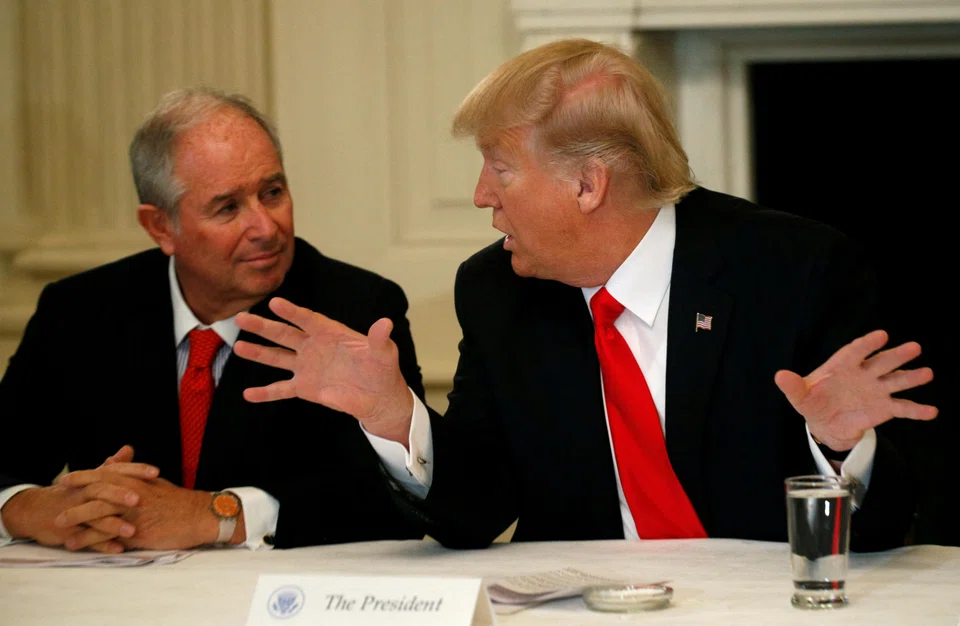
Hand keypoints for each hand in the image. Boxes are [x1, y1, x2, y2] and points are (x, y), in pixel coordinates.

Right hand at [0, 455, 154, 552]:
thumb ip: (112, 466)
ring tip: (133, 530)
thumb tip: (128, 449)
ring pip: (94, 517)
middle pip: (100, 490)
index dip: (134, 470)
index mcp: (92, 479)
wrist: (35, 510)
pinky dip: (102, 544)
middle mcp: (82, 493)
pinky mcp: (68, 532)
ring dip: (113, 524)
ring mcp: (74, 513)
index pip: (114, 471)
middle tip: (139, 499)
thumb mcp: (90, 478)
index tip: (156, 472)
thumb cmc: (71, 493)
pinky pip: (86, 539)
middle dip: (119, 494)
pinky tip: (119, 549)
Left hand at [58, 469, 215, 549]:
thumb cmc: (179, 502)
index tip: (66, 479)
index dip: (83, 476)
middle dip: (74, 497)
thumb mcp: (156, 484)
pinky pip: (107, 534)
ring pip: (98, 512)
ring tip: (60, 526)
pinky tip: (76, 544)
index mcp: (137, 480)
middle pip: (96, 491)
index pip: (105, 474)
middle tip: (56, 502)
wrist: (200, 516)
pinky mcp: (136, 530)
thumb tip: (123, 469)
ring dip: (76, 518)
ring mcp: (133, 511)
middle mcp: (132, 492)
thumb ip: (136, 477)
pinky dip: (89, 539)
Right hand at [234, 297, 413, 442]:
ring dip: (258, 353)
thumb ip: (379, 338)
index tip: (275, 303)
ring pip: (277, 358)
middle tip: (241, 317)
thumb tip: (385, 323)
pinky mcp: (305, 388)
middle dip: (263, 326)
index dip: (292, 312)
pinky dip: (265, 392)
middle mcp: (314, 346)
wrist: (378, 396)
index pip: (308, 319)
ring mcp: (307, 367)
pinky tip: (248, 394)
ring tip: (237, 348)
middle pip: (284, 334)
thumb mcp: (383, 353)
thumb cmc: (382, 369)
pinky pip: (282, 389)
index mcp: (330, 333)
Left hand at [775, 330, 937, 450]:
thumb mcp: (800, 396)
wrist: (824, 422)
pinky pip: (903, 408)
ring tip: (927, 373)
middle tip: (914, 347)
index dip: (867, 343)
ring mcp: (876, 389)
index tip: (881, 335)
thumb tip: (779, 376)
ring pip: (896, 380)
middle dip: (897, 355)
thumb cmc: (813, 401)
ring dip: (912, 377)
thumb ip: (792, 386)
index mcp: (842, 365)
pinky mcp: (884, 408)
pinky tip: (932, 412)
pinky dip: (917, 410)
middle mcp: (863, 373)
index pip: (855, 351)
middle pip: (881, 362)